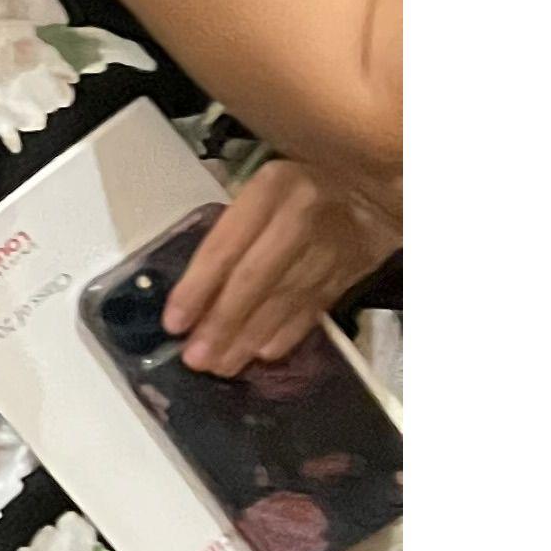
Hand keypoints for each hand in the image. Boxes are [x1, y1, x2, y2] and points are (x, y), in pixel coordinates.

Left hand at [163, 157, 396, 375]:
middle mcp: (301, 216)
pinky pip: (313, 309)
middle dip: (221, 324)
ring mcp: (331, 246)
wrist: (377, 185)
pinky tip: (261, 354)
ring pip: (283, 300)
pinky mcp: (351, 270)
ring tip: (220, 365)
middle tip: (196, 358)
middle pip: (253, 280)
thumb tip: (194, 293)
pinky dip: (286, 335)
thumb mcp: (265, 187)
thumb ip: (235, 229)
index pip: (225, 246)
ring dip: (248, 338)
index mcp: (271, 188)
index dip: (197, 289)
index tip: (174, 323)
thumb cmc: (303, 186)